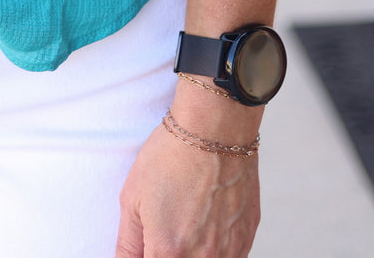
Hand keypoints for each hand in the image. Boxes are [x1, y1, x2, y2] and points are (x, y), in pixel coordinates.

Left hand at [114, 117, 259, 257]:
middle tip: (165, 230)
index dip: (148, 255)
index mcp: (169, 251)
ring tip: (187, 221)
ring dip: (193, 254)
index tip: (148, 244)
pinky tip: (206, 224)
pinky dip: (216, 250)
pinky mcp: (246, 238)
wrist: (214, 129)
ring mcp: (229, 250)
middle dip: (170, 253)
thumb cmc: (170, 156)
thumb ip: (128, 244)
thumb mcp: (132, 198)